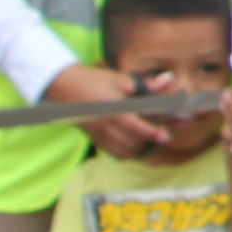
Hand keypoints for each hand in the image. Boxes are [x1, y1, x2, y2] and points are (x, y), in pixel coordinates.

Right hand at [42, 58, 169, 157]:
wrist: (63, 86)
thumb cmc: (92, 80)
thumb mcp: (119, 79)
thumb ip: (146, 83)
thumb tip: (168, 78)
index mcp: (113, 110)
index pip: (135, 127)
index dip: (152, 132)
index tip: (165, 136)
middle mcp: (105, 126)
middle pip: (132, 143)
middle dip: (149, 140)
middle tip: (161, 132)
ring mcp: (99, 135)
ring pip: (124, 151)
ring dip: (139, 147)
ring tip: (148, 137)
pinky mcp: (95, 139)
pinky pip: (114, 153)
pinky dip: (127, 151)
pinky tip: (134, 142)